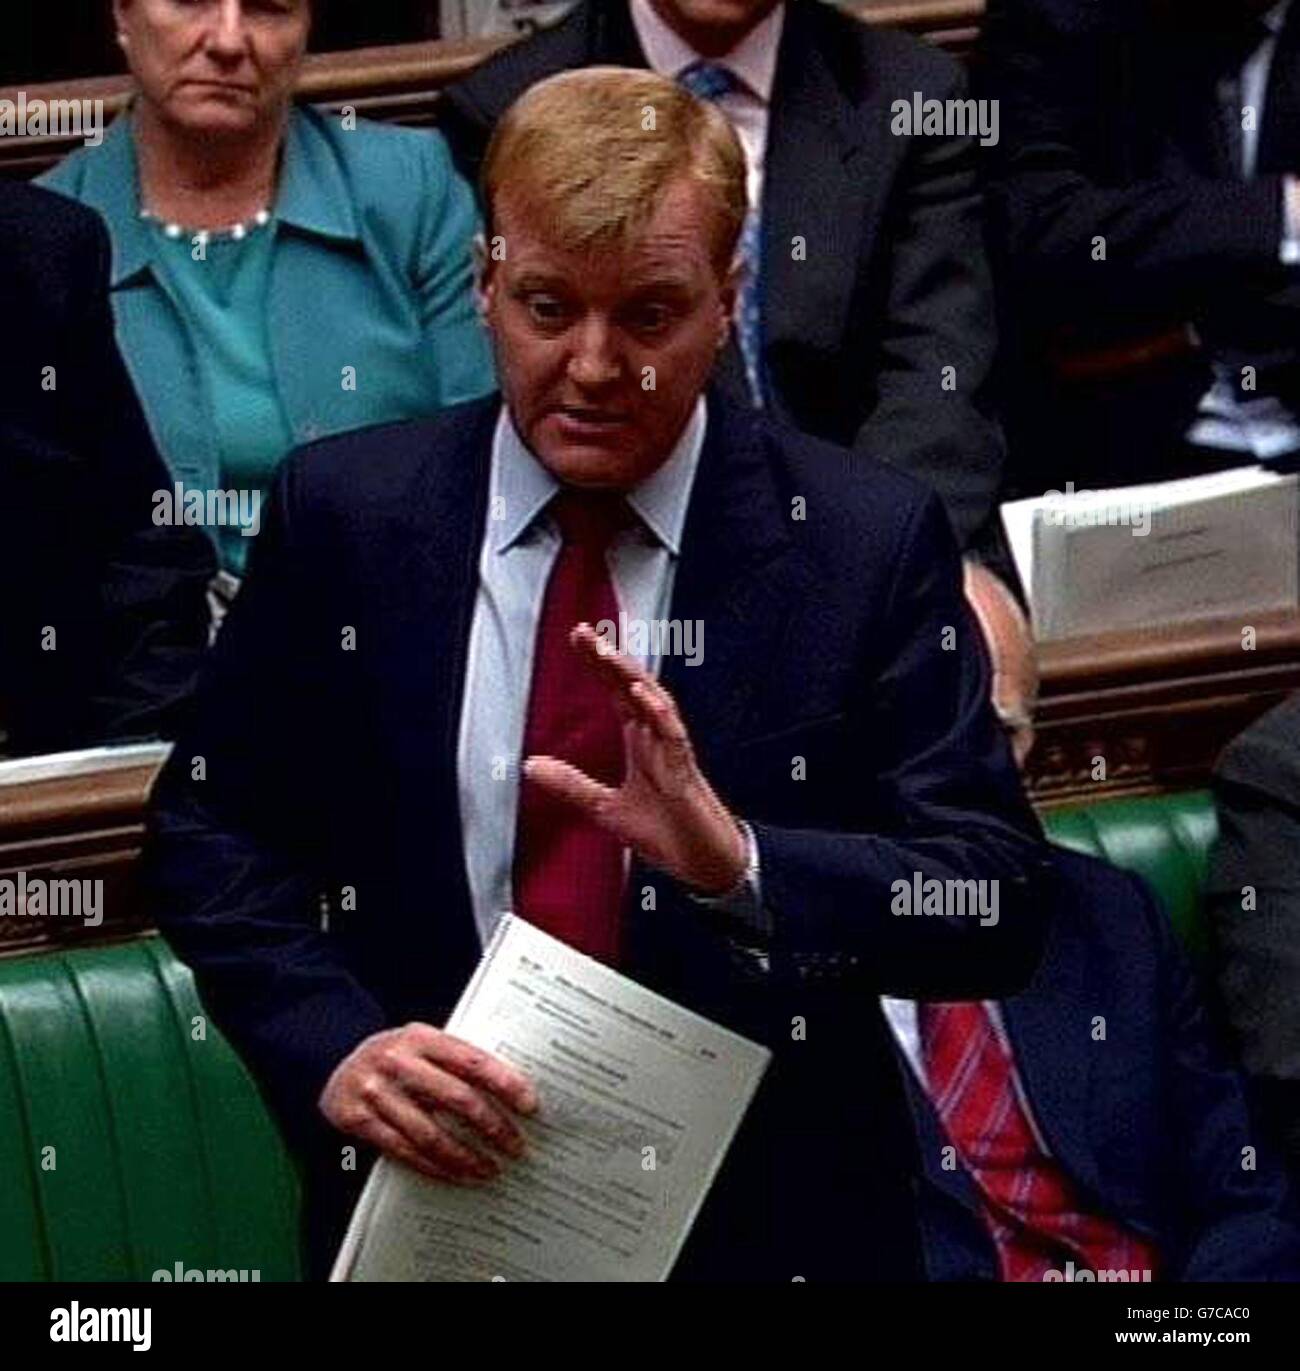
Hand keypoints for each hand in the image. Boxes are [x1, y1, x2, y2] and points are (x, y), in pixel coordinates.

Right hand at [319, 1023, 537, 1183]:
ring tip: (491, 1169)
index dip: (504, 1083)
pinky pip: (404, 1151)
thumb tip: (512, 1087)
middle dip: (492, 1126)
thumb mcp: (422, 1042)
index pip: (472, 1060)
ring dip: (465, 1156)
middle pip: (456, 1098)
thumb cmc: (395, 1056)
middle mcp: (397, 1061)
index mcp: (421, 1037)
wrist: (334, 1063)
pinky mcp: (360, 1121)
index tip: (529, 1104)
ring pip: (430, 1133)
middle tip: (517, 1146)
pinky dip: (435, 1167)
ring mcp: (376, 1092)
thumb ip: (456, 1058)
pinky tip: (457, 1174)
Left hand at [523, 623, 747, 895]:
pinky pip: (674, 736)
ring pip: (654, 702)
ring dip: (631, 677)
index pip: (616, 693)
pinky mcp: (685, 772)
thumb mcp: (604, 808)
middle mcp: (656, 738)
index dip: (599, 665)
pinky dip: (659, 714)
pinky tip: (642, 696)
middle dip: (610, 659)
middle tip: (585, 633)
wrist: (702, 863)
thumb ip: (570, 784)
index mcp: (640, 741)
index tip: (578, 639)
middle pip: (633, 687)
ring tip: (608, 654)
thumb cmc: (666, 832)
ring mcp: (673, 751)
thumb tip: (531, 766)